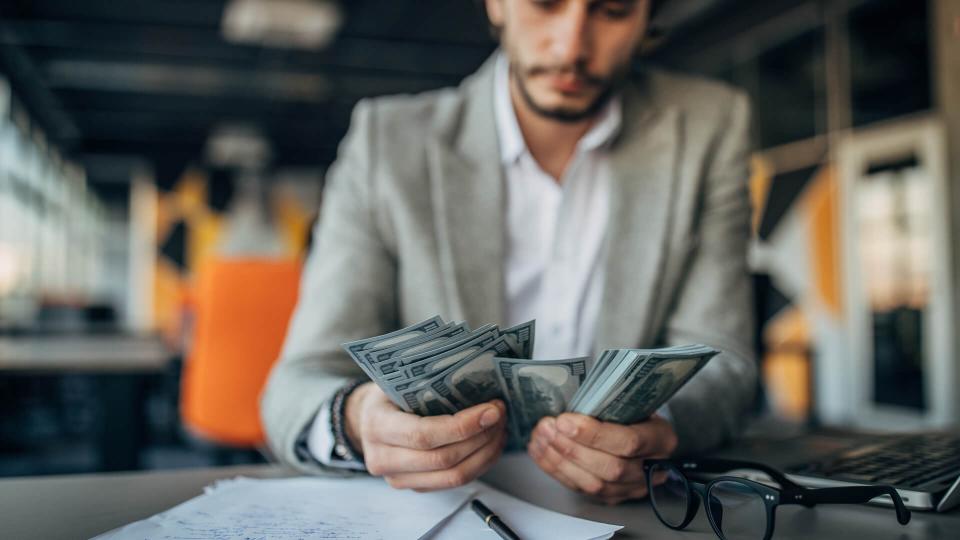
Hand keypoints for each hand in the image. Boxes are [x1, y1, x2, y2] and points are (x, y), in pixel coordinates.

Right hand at [344, 382, 507, 490]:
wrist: (367, 417)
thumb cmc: (388, 393)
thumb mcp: (398, 380)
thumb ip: (427, 381)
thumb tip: (477, 373)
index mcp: (377, 425)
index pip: (423, 434)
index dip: (462, 426)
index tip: (491, 410)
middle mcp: (383, 458)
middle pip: (443, 459)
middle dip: (480, 437)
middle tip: (500, 415)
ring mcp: (398, 478)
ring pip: (453, 476)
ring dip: (485, 453)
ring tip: (499, 430)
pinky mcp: (414, 487)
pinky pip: (453, 482)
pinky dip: (479, 464)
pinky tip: (490, 444)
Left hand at [527, 412, 677, 504]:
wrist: (643, 431)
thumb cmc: (635, 411)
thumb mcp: (631, 400)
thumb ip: (608, 402)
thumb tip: (570, 396)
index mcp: (660, 439)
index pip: (629, 442)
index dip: (593, 434)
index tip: (564, 420)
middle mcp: (651, 468)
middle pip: (610, 468)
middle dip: (572, 448)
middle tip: (547, 429)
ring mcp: (632, 488)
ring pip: (594, 484)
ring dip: (560, 460)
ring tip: (540, 438)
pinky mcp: (612, 497)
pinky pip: (582, 489)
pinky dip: (556, 470)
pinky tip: (541, 452)